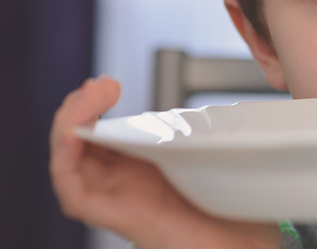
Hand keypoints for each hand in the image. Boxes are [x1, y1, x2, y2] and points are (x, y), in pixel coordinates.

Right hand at [49, 76, 280, 248]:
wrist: (250, 248)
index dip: (96, 109)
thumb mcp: (223, 157)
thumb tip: (221, 109)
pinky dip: (67, 161)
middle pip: (81, 145)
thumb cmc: (239, 211)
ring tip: (88, 98)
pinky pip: (75, 193)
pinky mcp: (119, 219)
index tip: (109, 85)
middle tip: (102, 85)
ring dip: (70, 126)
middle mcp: (127, 185)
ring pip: (71, 164)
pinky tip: (76, 136)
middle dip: (81, 109)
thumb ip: (212, 134)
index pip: (105, 135)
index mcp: (147, 169)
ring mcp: (120, 201)